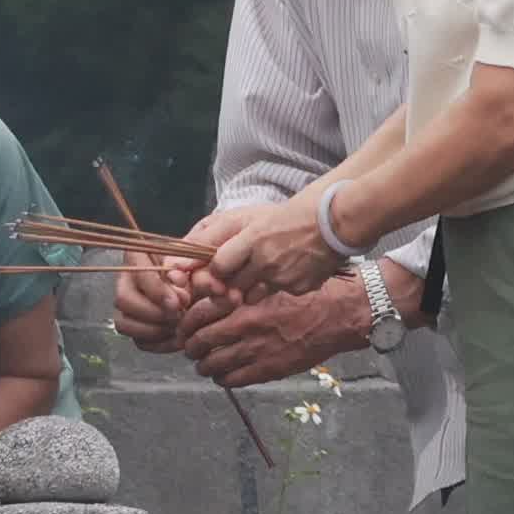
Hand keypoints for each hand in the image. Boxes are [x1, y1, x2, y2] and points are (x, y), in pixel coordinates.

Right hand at [112, 250, 202, 348]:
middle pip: (123, 300)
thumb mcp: (196, 261)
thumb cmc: (197, 267)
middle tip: (179, 315)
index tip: (179, 302)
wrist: (202, 282)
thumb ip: (188, 269)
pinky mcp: (136, 326)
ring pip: (124, 323)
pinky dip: (160, 343)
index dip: (157, 291)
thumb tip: (178, 280)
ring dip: (154, 330)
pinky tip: (179, 337)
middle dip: (154, 313)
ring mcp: (127, 305)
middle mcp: (125, 279)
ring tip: (179, 327)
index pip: (137, 272)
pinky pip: (138, 341)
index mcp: (137, 254)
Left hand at [184, 192, 340, 296]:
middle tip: (235, 273)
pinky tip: (286, 272)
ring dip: (250, 288)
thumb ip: (213, 237)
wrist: (330, 222)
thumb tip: (182, 261)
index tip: (215, 270)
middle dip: (228, 283)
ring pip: (251, 296)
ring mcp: (284, 278)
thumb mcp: (245, 218)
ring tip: (263, 269)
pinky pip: (276, 295)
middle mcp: (267, 261)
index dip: (214, 271)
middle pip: (232, 286)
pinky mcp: (300, 289)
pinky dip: (276, 287)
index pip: (218, 266)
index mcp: (252, 239)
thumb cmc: (283, 217)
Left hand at [186, 274, 378, 385]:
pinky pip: (235, 380)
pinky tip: (222, 375)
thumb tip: (214, 301)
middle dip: (189, 346)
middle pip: (201, 342)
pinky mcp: (270, 370)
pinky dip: (222, 379)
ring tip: (202, 363)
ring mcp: (258, 352)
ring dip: (203, 366)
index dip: (185, 323)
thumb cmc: (304, 294)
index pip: (199, 314)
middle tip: (187, 347)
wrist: (338, 314)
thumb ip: (241, 294)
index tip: (182, 326)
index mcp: (244, 303)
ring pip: (214, 365)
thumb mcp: (268, 286)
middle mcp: (247, 329)